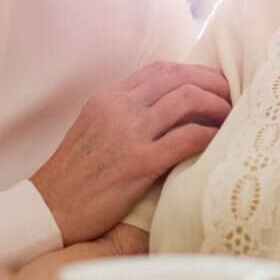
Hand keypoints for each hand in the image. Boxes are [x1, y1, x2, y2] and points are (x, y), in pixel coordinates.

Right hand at [31, 62, 229, 243]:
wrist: (47, 210)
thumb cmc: (74, 176)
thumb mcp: (94, 129)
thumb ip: (124, 112)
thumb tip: (165, 106)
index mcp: (109, 97)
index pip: (161, 69)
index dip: (194, 71)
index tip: (213, 82)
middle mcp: (119, 108)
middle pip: (179, 78)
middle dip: (212, 83)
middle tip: (232, 96)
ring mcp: (129, 133)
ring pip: (187, 100)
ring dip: (216, 105)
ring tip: (230, 117)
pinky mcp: (139, 163)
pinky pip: (187, 138)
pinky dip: (209, 135)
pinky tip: (219, 142)